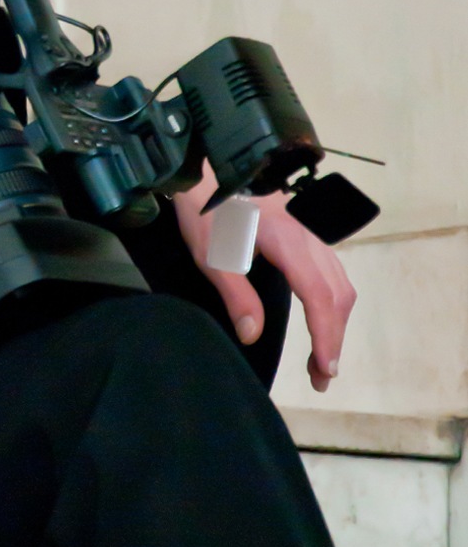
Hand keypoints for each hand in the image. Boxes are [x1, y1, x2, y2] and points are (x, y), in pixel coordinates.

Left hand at [172, 167, 356, 393]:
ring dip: (336, 321)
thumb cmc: (207, 209)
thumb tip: (253, 334)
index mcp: (287, 244)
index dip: (325, 335)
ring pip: (339, 281)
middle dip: (333, 338)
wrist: (209, 167)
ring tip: (321, 357)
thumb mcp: (211, 254)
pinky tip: (320, 316)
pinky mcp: (303, 232)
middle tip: (321, 378)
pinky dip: (333, 301)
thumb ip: (235, 293)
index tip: (325, 369)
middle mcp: (307, 238)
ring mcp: (309, 233)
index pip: (318, 296)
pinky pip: (332, 270)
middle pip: (336, 293)